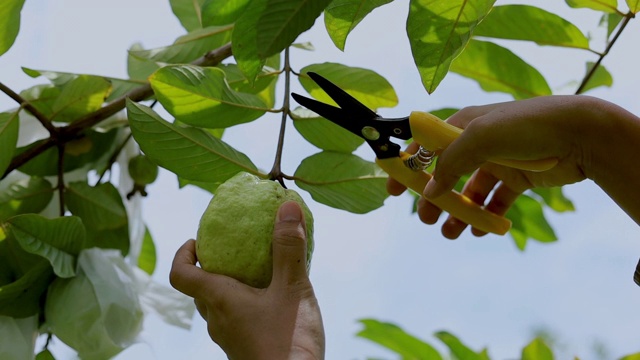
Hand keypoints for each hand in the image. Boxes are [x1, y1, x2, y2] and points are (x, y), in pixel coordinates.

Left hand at [170, 201, 324, 358]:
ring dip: (228, 284)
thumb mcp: (293, 289)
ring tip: (257, 270)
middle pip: (199, 288)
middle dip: (211, 264)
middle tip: (233, 248)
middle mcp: (217, 320)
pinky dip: (244, 302)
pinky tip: (274, 298)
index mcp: (219, 301)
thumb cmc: (288, 342)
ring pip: (218, 305)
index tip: (199, 239)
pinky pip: (235, 318)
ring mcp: (230, 338)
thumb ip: (288, 248)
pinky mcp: (245, 348)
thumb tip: (287, 206)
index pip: (180, 274)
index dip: (182, 253)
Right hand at [388, 96, 597, 238]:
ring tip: (451, 233)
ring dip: (458, 213)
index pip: (426, 145)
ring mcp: (498, 161)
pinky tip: (481, 229)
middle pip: (445, 173)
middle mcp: (477, 143)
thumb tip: (430, 190)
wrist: (579, 133)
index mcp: (463, 125)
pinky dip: (485, 216)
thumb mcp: (479, 138)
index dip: (408, 166)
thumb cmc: (526, 126)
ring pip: (469, 192)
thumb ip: (450, 163)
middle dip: (432, 197)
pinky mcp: (517, 178)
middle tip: (426, 218)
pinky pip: (494, 201)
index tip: (393, 189)